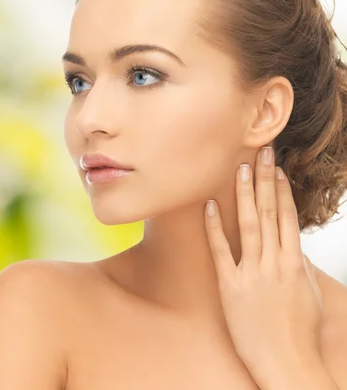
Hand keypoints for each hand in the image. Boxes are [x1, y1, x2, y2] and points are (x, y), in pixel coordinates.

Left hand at [204, 146, 322, 384]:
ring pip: (247, 225)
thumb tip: (293, 247)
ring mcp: (252, 274)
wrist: (287, 365)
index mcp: (295, 264)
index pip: (287, 217)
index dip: (281, 190)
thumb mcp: (309, 295)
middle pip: (268, 213)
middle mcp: (274, 263)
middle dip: (263, 180)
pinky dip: (214, 227)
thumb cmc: (301, 334)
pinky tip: (209, 206)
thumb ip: (300, 267)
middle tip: (260, 153)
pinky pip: (221, 251)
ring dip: (243, 194)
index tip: (276, 169)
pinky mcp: (230, 287)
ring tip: (240, 169)